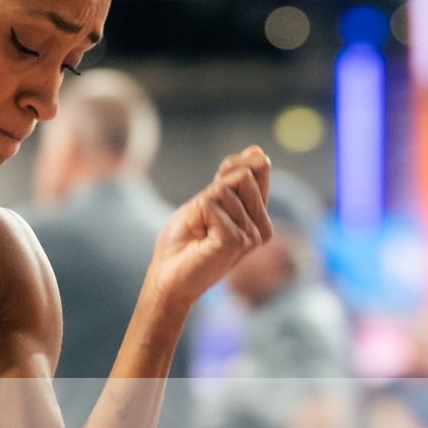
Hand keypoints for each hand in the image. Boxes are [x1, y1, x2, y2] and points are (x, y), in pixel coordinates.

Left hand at [149, 146, 273, 308]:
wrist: (166, 277)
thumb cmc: (184, 242)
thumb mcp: (208, 201)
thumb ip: (233, 178)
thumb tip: (257, 150)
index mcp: (258, 216)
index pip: (256, 168)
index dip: (231, 168)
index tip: (213, 186)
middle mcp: (261, 227)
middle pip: (243, 175)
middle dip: (212, 191)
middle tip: (202, 221)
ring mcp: (251, 235)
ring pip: (224, 189)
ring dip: (201, 207)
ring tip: (200, 233)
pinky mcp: (236, 240)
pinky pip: (211, 203)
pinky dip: (197, 215)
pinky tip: (200, 238)